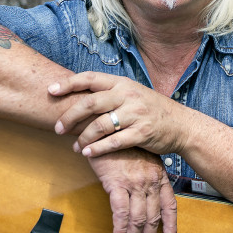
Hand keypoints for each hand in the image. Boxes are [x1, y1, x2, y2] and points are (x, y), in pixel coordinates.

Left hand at [49, 72, 186, 158]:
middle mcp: (128, 96)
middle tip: (58, 128)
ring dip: (83, 138)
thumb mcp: (132, 94)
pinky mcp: (141, 133)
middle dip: (70, 116)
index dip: (68, 83)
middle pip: (90, 103)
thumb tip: (78, 94)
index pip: (90, 78)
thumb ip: (110, 93)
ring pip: (100, 125)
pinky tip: (88, 153)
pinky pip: (113, 142)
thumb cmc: (151, 110)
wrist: (181, 125)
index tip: (51, 91)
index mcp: (122, 83)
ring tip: (75, 146)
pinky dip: (97, 149)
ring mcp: (135, 114)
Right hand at [87, 149, 176, 232]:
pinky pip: (121, 214)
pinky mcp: (117, 184)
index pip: (170, 205)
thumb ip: (146, 175)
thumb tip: (146, 194)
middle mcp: (150, 181)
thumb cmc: (120, 143)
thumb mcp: (141, 158)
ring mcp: (135, 183)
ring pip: (138, 219)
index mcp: (159, 175)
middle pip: (153, 217)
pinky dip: (120, 229)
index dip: (171, 224)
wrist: (105, 128)